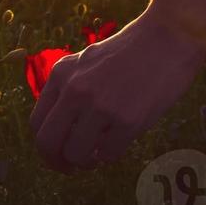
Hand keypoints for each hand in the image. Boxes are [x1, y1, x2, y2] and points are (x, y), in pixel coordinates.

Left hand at [29, 9, 205, 170]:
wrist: (169, 37)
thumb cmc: (131, 51)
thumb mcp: (88, 62)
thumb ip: (70, 90)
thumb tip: (61, 133)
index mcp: (61, 74)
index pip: (36, 123)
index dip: (45, 147)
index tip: (57, 155)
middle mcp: (75, 90)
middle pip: (48, 143)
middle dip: (57, 162)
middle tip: (71, 167)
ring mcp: (100, 105)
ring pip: (76, 154)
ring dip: (87, 161)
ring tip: (99, 151)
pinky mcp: (128, 120)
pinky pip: (108, 154)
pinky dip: (111, 154)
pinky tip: (120, 140)